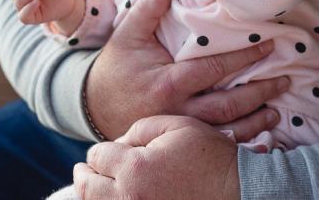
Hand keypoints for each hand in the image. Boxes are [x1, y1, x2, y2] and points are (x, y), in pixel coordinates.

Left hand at [74, 116, 239, 199]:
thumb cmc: (209, 156)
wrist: (236, 190)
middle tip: (82, 169)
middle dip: (85, 174)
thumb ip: (142, 128)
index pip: (98, 157)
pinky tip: (109, 198)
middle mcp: (129, 197)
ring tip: (88, 185)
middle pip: (88, 187)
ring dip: (89, 193)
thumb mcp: (178, 126)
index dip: (99, 151)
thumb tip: (119, 142)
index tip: (101, 151)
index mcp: (134, 168)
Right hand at [85, 0, 287, 139]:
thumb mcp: (128, 36)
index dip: (244, 57)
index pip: (215, 69)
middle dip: (260, 94)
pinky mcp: (179, 141)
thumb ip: (148, 9)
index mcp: (169, 83)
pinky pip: (213, 145)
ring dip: (254, 123)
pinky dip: (238, 143)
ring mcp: (180, 130)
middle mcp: (178, 111)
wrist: (92, 107)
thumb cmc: (115, 68)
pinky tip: (256, 136)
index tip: (268, 47)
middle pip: (228, 106)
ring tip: (278, 113)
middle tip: (285, 82)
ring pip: (224, 131)